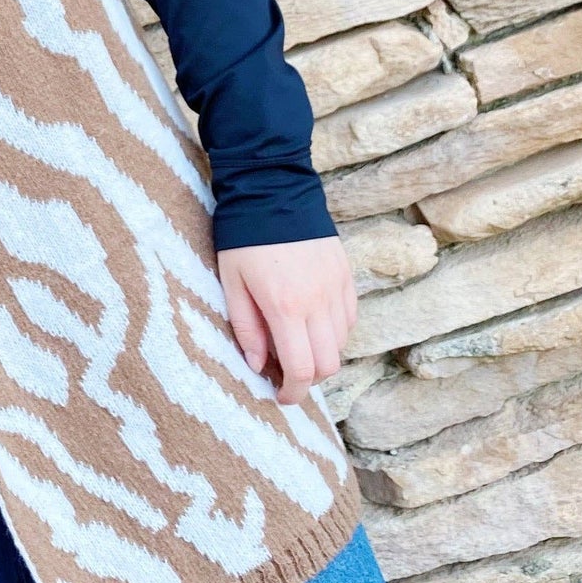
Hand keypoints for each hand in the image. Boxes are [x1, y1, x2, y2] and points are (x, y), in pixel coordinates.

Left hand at [217, 237, 357, 408]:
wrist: (271, 186)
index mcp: (285, 307)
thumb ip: (246, 328)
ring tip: (296, 343)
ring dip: (321, 354)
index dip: (293, 393)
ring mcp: (337, 287)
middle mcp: (318, 301)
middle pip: (328, 365)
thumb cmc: (243, 235)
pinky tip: (312, 321)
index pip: (301, 370)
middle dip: (309, 380)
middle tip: (286, 374)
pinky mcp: (346, 272)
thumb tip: (259, 365)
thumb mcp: (231, 282)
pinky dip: (334, 330)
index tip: (280, 396)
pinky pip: (349, 317)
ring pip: (342, 343)